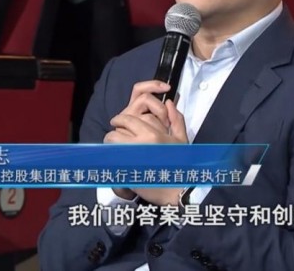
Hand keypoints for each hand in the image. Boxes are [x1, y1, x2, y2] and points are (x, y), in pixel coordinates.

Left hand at [105, 81, 189, 204]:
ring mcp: (131, 156)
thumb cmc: (181, 164)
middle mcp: (140, 143)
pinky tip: (117, 157)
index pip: (129, 118)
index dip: (122, 119)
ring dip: (111, 141)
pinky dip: (111, 154)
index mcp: (153, 134)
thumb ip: (176, 119)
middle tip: (117, 133)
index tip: (120, 121)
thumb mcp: (182, 139)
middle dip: (115, 128)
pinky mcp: (125, 169)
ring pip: (111, 139)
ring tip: (116, 145)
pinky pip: (111, 155)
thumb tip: (168, 103)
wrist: (178, 189)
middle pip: (117, 128)